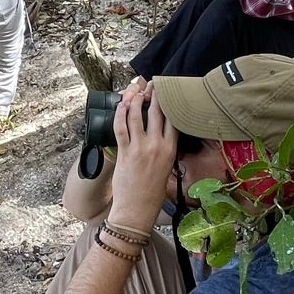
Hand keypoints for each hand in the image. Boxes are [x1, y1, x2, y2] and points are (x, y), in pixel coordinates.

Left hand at [104, 78, 178, 229]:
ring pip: (137, 115)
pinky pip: (121, 126)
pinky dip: (120, 113)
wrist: (137, 209)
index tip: (166, 91)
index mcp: (171, 149)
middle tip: (151, 84)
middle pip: (156, 111)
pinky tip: (121, 105)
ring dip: (135, 99)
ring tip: (134, 91)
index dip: (169, 101)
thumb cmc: (151, 192)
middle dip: (153, 94)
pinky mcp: (125, 152)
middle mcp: (157, 146)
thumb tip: (162, 131)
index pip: (172, 118)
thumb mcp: (166, 167)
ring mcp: (140, 148)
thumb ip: (165, 148)